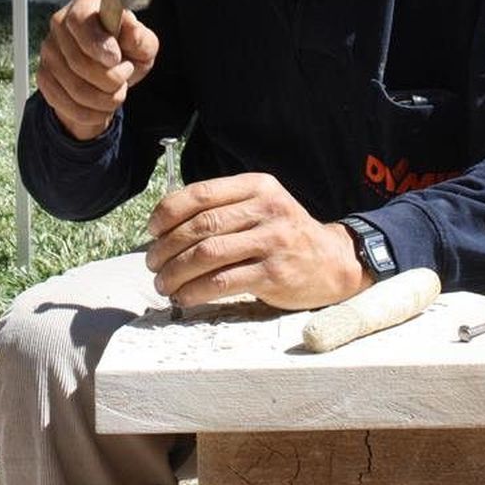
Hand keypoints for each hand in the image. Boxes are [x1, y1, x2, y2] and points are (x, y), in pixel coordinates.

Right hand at [35, 0, 157, 140]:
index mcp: (85, 6)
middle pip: (79, 62)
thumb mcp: (143, 44)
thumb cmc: (127, 51)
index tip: (115, 59)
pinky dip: (91, 113)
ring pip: (75, 88)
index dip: (97, 43)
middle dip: (111, 78)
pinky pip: (66, 104)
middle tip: (126, 75)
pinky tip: (103, 106)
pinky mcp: (44, 76)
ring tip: (118, 91)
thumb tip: (131, 29)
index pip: (80, 22)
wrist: (110, 73)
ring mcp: (48, 51)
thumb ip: (140, 37)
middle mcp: (60, 25)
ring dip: (105, 98)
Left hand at [145, 172, 368, 310]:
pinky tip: (184, 297)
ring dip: (175, 273)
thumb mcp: (262, 207)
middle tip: (152, 263)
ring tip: (163, 284)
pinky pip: (222, 282)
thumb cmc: (284, 235)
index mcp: (258, 186)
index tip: (152, 230)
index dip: (168, 212)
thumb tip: (166, 225)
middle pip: (199, 227)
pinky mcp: (274, 274)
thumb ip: (224, 208)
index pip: (201, 194)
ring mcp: (272, 242)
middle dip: (166, 248)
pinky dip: (194, 292)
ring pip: (207, 255)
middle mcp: (266, 209)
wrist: (332, 261)